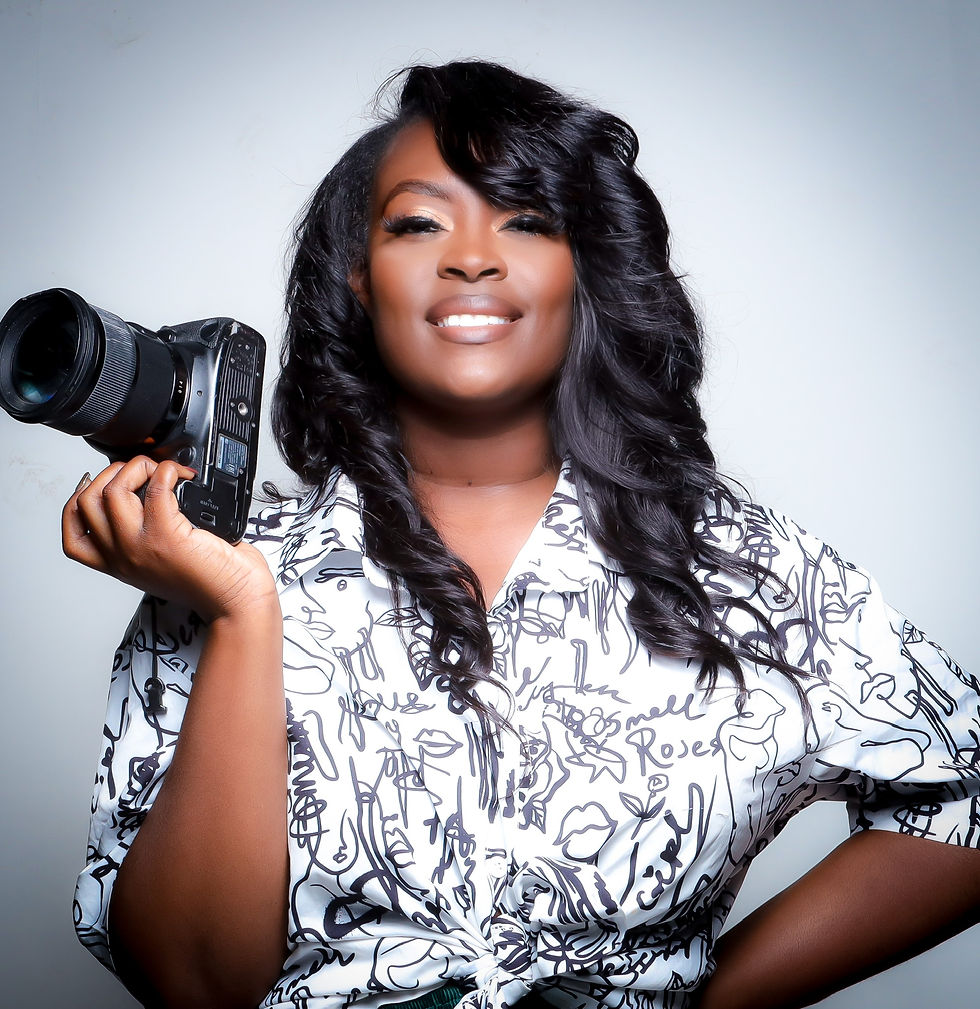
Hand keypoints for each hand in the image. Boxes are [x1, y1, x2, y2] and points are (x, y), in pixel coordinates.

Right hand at [63, 456, 277, 621]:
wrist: (238, 600)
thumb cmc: (212, 580)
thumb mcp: (163, 562)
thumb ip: (144, 538)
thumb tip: (145, 493)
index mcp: (119, 565)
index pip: (74, 534)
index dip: (79, 500)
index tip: (102, 483)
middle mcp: (123, 557)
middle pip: (88, 502)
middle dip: (112, 473)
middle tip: (142, 472)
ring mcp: (141, 545)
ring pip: (112, 490)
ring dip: (138, 468)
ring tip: (162, 471)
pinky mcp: (167, 535)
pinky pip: (156, 486)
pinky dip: (168, 471)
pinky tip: (183, 476)